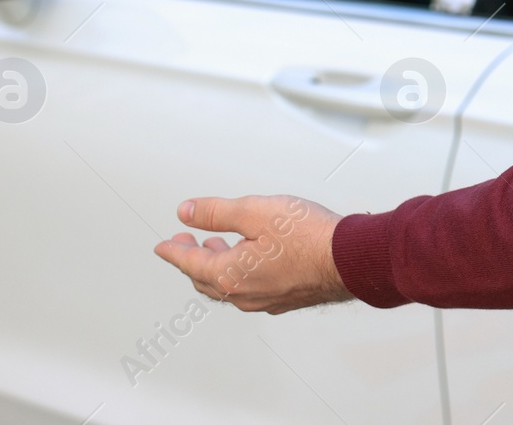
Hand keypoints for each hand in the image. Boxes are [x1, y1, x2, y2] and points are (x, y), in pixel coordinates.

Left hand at [153, 195, 354, 312]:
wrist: (349, 259)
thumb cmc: (309, 237)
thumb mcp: (255, 211)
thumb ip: (217, 213)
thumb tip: (187, 212)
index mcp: (230, 275)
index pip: (190, 263)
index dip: (173, 251)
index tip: (163, 246)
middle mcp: (244, 294)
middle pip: (206, 279)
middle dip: (193, 259)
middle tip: (186, 243)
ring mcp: (265, 300)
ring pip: (229, 286)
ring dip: (216, 266)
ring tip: (217, 247)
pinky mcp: (285, 298)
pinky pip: (250, 290)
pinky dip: (239, 273)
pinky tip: (249, 260)